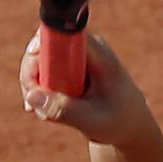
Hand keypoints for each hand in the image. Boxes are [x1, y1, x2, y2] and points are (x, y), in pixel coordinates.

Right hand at [19, 31, 158, 146]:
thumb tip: (32, 96)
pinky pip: (43, 73)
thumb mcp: (92, 120)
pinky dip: (39, 92)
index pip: (61, 34)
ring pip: (39, 62)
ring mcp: (75, 58)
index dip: (41, 47)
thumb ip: (63, 109)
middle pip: (43, 47)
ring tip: (41, 114)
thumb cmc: (119, 122)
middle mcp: (85, 49)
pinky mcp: (69, 69)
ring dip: (33, 88)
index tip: (34, 73)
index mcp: (98, 53)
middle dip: (32, 75)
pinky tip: (42, 112)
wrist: (131, 127)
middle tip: (31, 104)